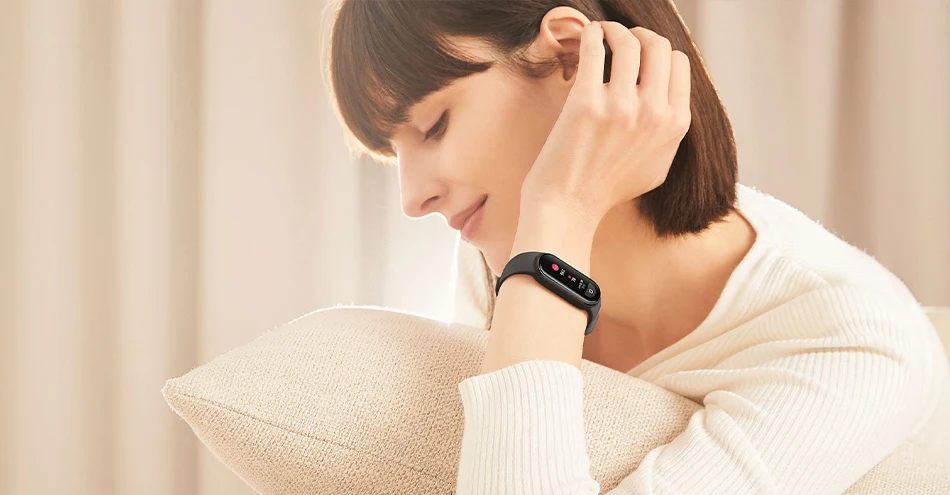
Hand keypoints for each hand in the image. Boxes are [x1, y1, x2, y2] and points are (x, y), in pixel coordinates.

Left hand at [520, 21, 691, 221]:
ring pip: (629, 40)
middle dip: (641, 34)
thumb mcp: (659, 165)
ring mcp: (621, 106)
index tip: (642, 53)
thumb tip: (671, 100)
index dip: (659, 52)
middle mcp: (654, 113)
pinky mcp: (586, 102)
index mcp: (675, 125)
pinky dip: (591, 33)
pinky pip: (595, 48)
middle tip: (622, 38)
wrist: (569, 205)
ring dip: (614, 29)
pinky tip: (587, 35)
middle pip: (659, 46)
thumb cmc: (608, 188)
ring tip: (602, 33)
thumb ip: (670, 132)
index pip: (679, 64)